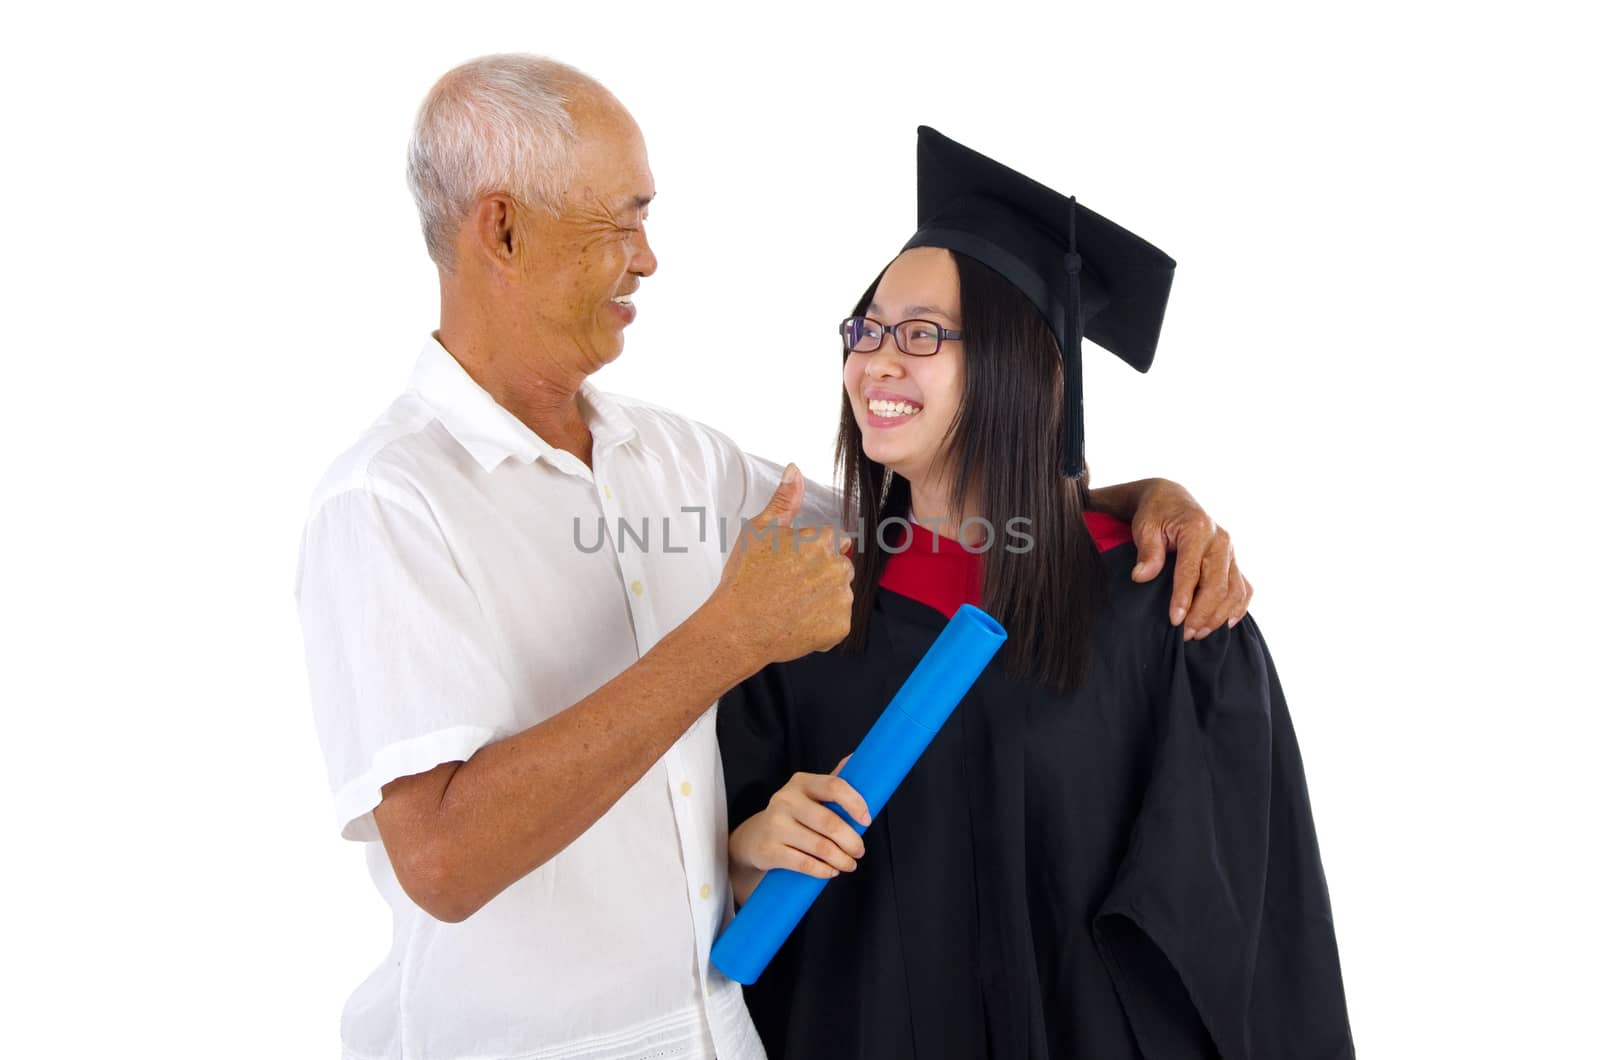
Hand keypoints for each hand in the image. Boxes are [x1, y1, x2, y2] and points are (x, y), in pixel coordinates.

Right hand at [712, 464, 854, 666]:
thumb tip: (795, 469)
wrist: (738, 629)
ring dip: (823, 598)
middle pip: (838, 566)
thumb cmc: (745, 579)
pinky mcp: (840, 627)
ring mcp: (841, 599)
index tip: (789, 565)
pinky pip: (837, 621)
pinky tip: (797, 623)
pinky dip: (822, 624)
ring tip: (791, 605)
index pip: (831, 540)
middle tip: (788, 586)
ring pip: (839, 594)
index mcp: (822, 541)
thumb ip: (784, 500)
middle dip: (820, 573)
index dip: (809, 552)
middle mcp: (838, 568)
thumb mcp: (759, 530)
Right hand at [728, 758, 869, 904]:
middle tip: (859, 850)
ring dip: (842, 859)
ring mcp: (775, 825)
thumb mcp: (810, 794)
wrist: (755, 838)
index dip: (855, 803)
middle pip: (830, 822)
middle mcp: (785, 800)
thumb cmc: (793, 815)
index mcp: (801, 782)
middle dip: (852, 841)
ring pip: (820, 847)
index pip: (834, 786)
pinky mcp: (769, 850)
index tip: (867, 820)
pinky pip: (804, 863)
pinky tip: (832, 871)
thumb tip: (858, 757)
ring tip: (850, 863)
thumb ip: (833, 781)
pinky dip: (824, 870)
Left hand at [1126, 479, 1252, 640]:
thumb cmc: (1156, 514)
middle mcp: (1220, 540)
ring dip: (1218, 616)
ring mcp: (1230, 552)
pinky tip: (1223, 624)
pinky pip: (1243, 588)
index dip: (1184, 598)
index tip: (1174, 620)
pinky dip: (1237, 608)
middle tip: (1185, 634)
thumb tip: (1142, 577)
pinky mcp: (1234, 561)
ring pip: (1234, 591)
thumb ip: (1147, 552)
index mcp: (1197, 529)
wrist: (1172, 500)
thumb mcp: (1145, 527)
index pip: (1192, 570)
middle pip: (1217, 585)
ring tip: (1198, 634)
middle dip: (1202, 613)